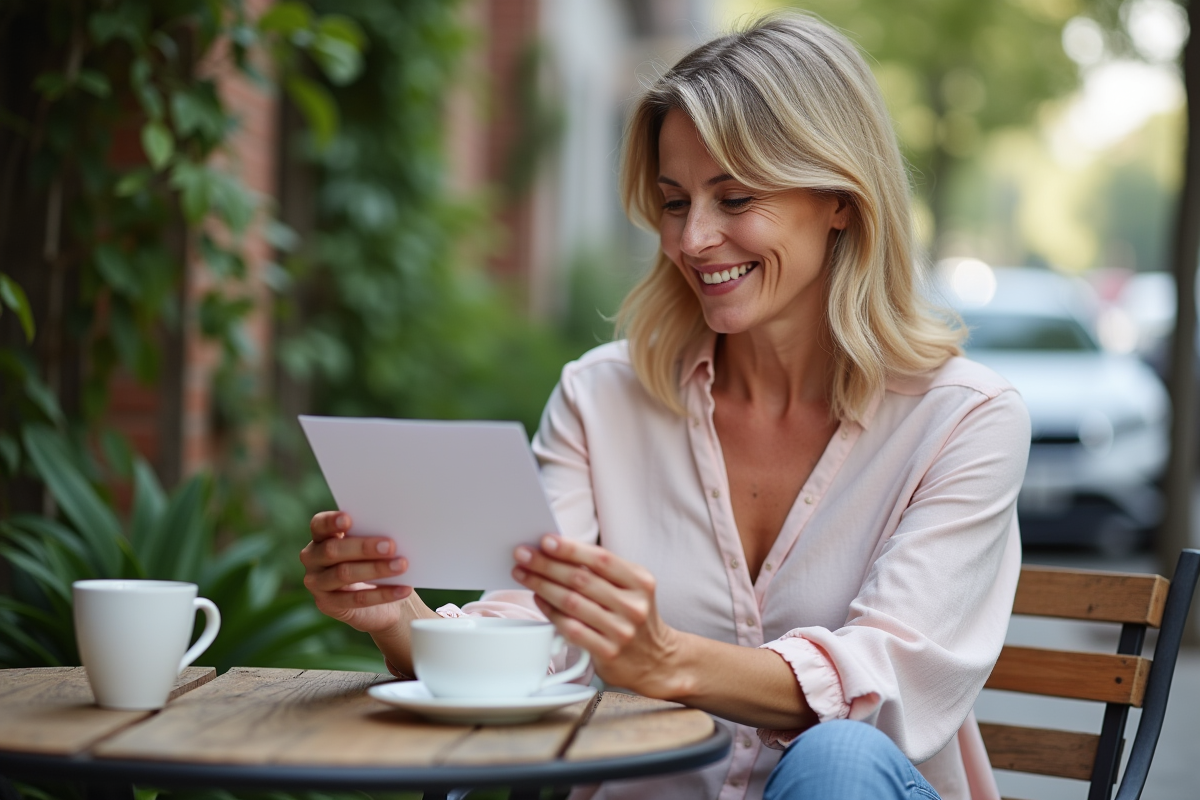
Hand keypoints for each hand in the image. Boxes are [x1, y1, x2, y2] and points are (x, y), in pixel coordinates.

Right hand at [301, 511, 413, 633]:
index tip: (348, 519)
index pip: (319, 525)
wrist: (379, 602)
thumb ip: (371, 537)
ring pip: (344, 574)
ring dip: (376, 569)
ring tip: (402, 565)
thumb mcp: (369, 548)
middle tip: (391, 546)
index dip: (331, 522)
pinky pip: (356, 599)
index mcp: (320, 537)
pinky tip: (403, 589)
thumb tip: (392, 532)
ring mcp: (317, 583)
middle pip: (333, 550)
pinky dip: (383, 594)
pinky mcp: (328, 604)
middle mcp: (313, 558)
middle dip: (363, 547)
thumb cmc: (373, 561)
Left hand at [512, 536, 686, 698]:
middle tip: (523, 555)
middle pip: (581, 579)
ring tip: (523, 574)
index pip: (601, 559)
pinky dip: (550, 611)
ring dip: (542, 585)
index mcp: (640, 582)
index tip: (545, 540)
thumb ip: (602, 571)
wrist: (655, 660)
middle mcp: (633, 606)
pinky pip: (570, 628)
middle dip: (546, 564)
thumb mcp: (631, 588)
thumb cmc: (632, 616)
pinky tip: (538, 600)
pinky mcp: (607, 652)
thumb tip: (558, 550)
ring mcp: (621, 631)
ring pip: (572, 603)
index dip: (570, 548)